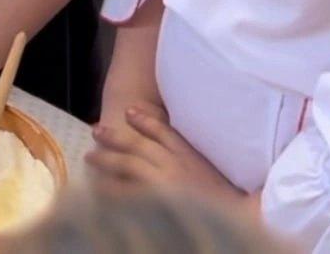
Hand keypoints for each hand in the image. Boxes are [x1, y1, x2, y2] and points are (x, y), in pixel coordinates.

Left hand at [85, 104, 244, 202]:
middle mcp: (175, 166)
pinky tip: (98, 186)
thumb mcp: (210, 169)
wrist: (240, 218)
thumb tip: (174, 150)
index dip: (144, 120)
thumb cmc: (227, 199)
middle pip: (139, 144)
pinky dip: (112, 189)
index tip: (129, 111)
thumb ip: (193, 157)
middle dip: (115, 136)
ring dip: (107, 159)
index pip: (164, 130)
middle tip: (96, 130)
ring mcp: (165, 184)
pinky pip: (128, 193)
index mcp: (190, 156)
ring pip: (129, 164)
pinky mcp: (158, 202)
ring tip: (89, 156)